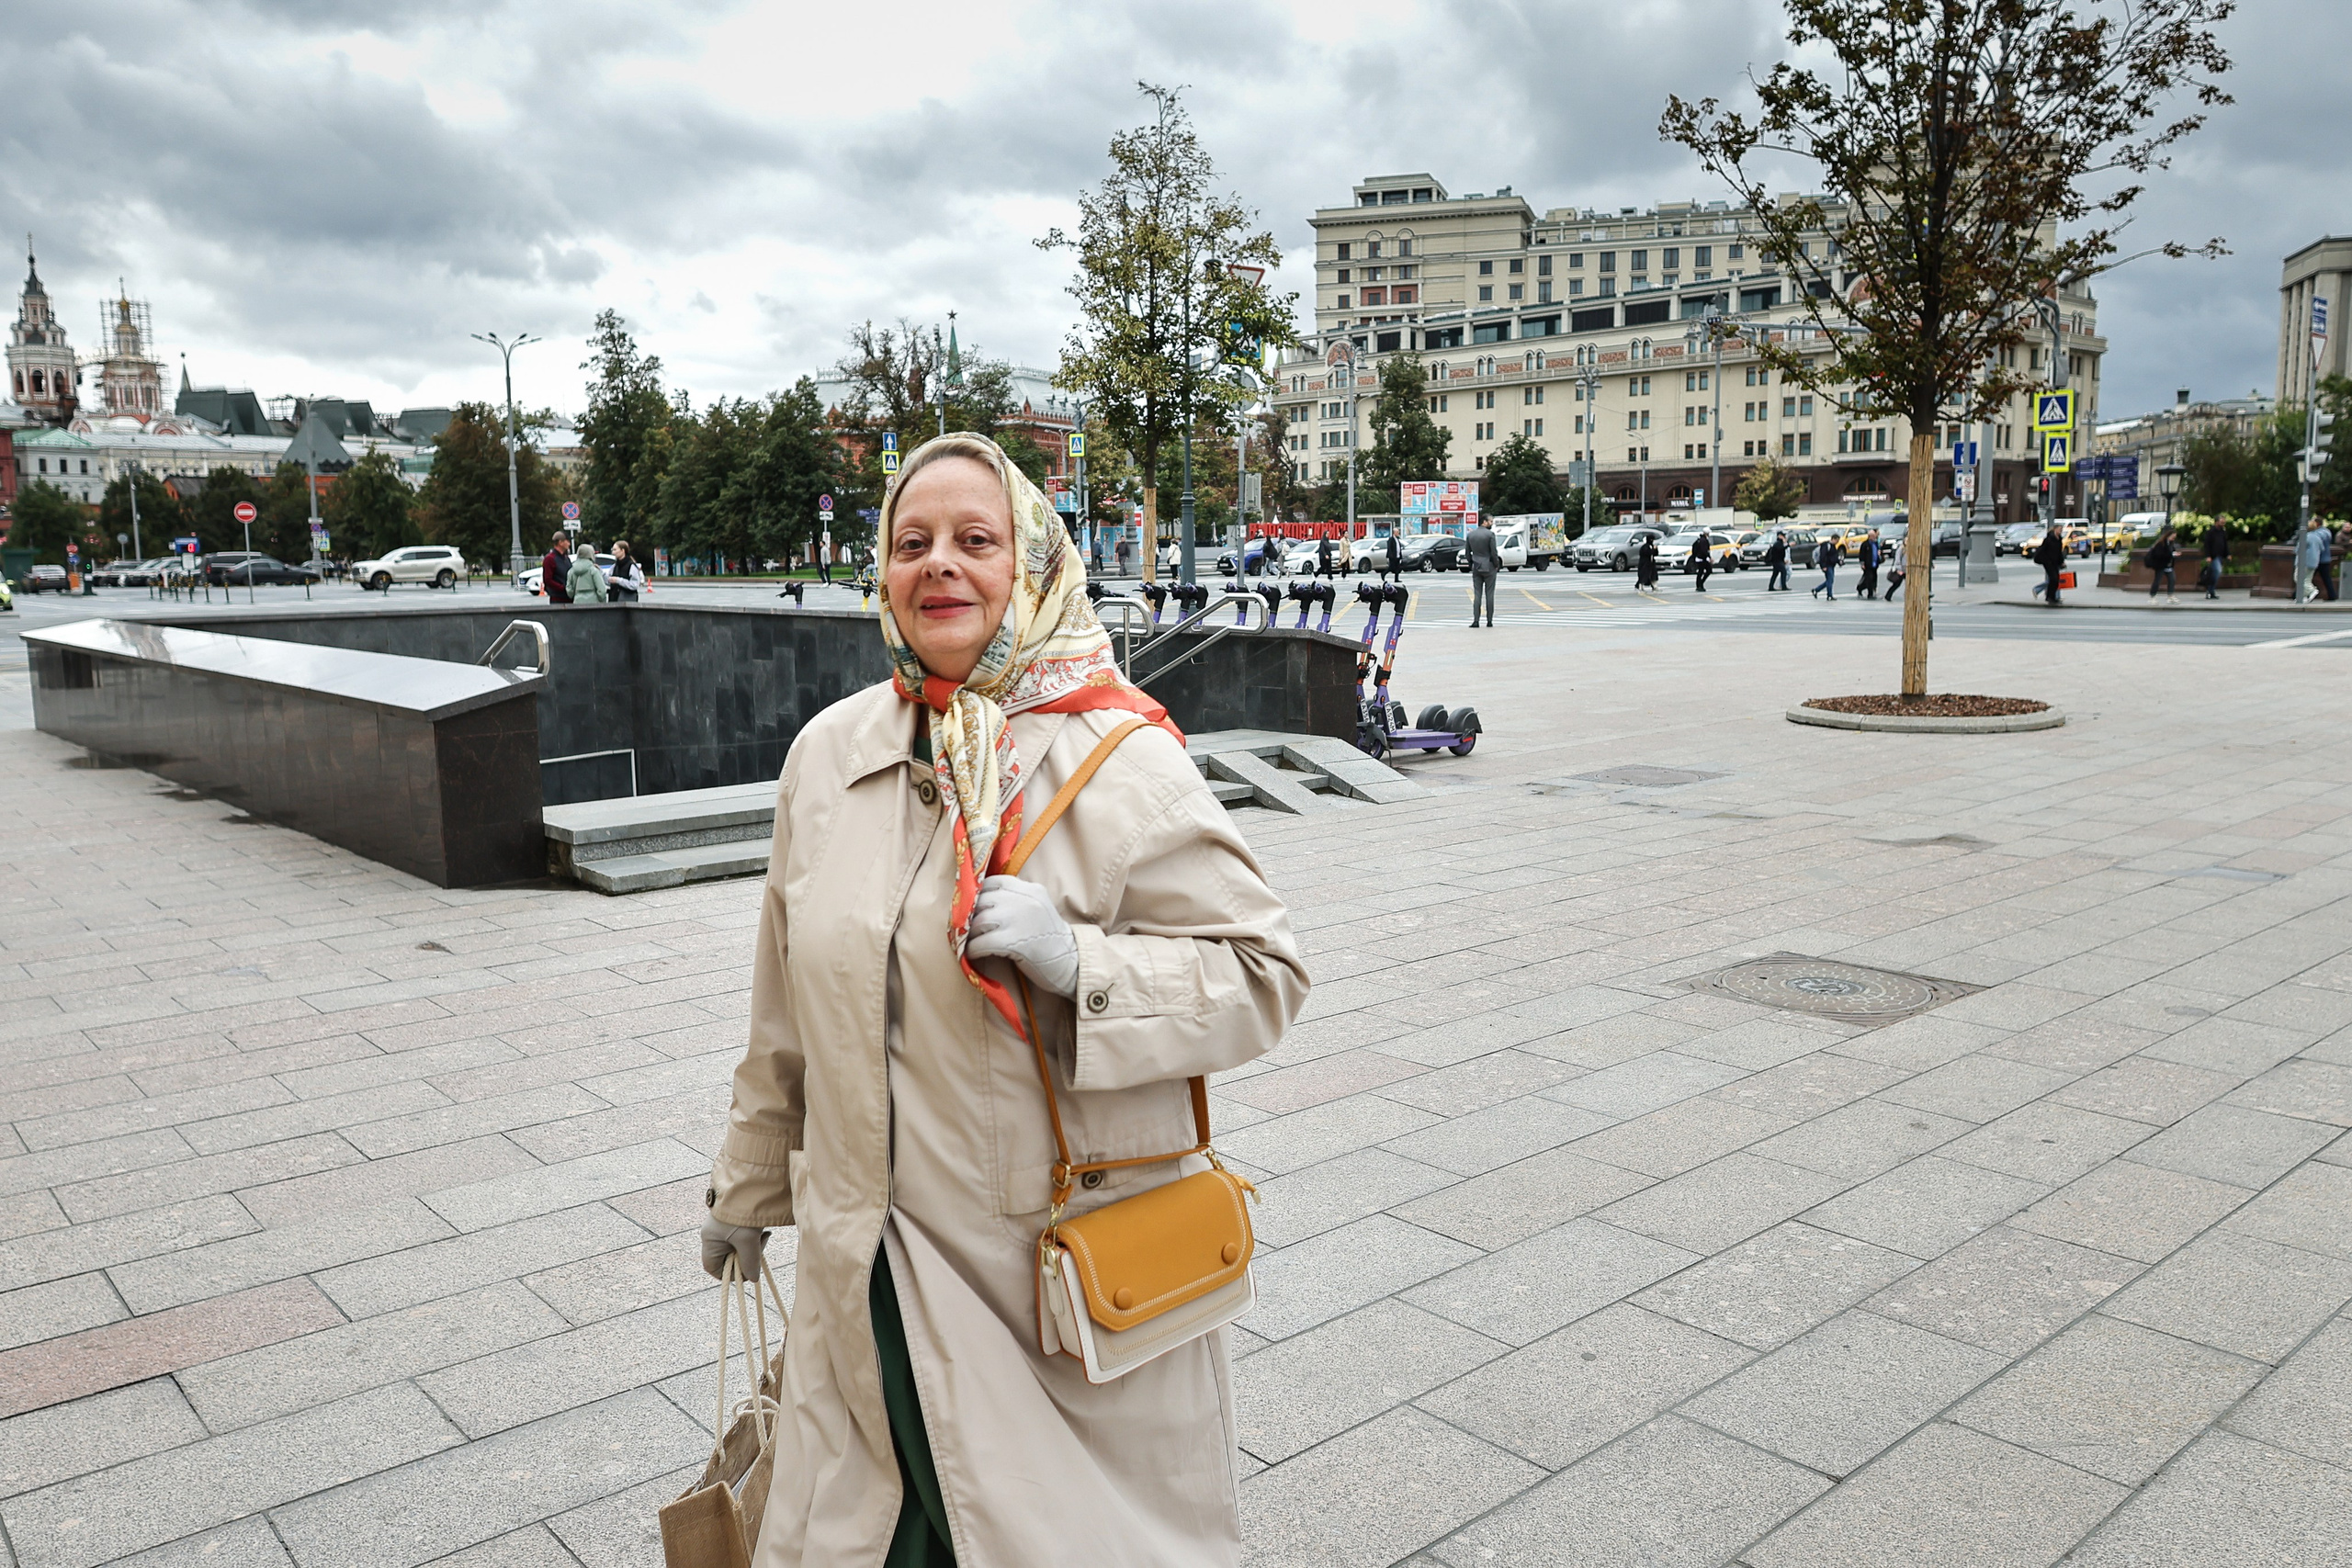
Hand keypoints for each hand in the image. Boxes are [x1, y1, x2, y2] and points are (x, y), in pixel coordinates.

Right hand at [700, 1217, 767, 1281]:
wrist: (752, 1185)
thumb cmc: (745, 1214)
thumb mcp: (749, 1241)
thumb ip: (750, 1263)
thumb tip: (753, 1279)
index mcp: (710, 1241)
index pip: (714, 1268)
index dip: (729, 1275)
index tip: (746, 1272)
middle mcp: (713, 1234)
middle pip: (728, 1257)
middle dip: (745, 1258)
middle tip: (758, 1251)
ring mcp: (722, 1225)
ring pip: (738, 1246)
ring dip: (751, 1246)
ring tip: (762, 1237)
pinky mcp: (733, 1219)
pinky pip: (742, 1235)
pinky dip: (753, 1237)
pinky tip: (763, 1231)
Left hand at [966, 874, 1079, 996]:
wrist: (1070, 962)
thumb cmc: (1049, 938)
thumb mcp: (1036, 908)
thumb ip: (1015, 899)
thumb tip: (977, 902)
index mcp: (1029, 889)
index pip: (992, 882)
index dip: (977, 894)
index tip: (971, 908)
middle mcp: (1024, 899)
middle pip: (982, 901)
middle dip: (968, 916)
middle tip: (963, 928)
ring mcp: (1020, 919)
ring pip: (979, 921)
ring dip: (968, 934)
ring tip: (967, 942)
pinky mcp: (1015, 942)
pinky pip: (982, 942)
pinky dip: (973, 949)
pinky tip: (973, 954)